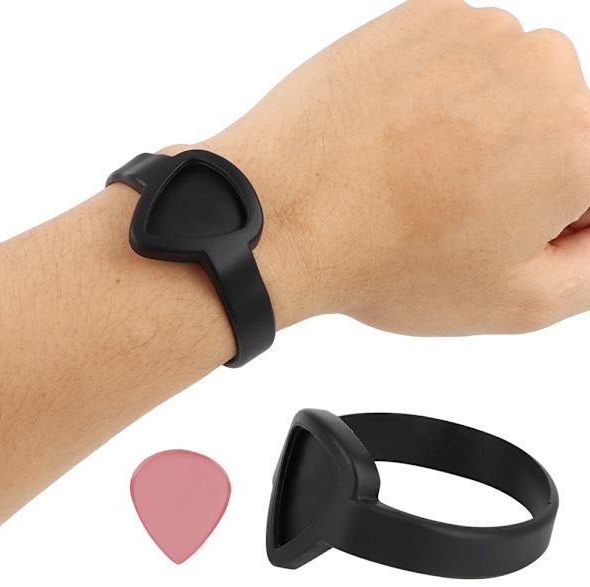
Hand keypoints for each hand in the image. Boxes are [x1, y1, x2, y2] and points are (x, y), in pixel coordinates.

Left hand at [170, 0, 589, 335]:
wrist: (283, 213)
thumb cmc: (388, 261)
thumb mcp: (518, 301)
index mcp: (577, 143)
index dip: (554, 218)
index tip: (504, 231)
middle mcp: (540, 70)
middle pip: (560, 130)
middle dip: (523, 173)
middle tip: (450, 211)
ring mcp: (476, 34)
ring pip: (509, 91)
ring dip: (479, 132)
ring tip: (416, 177)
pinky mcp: (422, 18)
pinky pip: (457, 61)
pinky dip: (438, 97)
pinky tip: (397, 138)